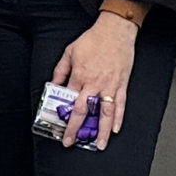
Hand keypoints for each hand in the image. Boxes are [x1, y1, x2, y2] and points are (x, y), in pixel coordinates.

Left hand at [51, 13, 138, 150]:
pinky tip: (115, 129)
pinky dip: (118, 118)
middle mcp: (94, 84)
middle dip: (76, 129)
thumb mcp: (69, 52)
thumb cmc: (93, 40)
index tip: (59, 127)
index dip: (63, 117)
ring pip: (104, 113)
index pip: (68, 102)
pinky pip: (120, 105)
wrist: (115, 30)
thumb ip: (60, 70)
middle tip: (71, 142)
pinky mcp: (122, 84)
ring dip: (101, 131)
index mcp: (79, 77)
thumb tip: (54, 84)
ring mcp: (109, 86)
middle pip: (84, 111)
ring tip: (98, 144)